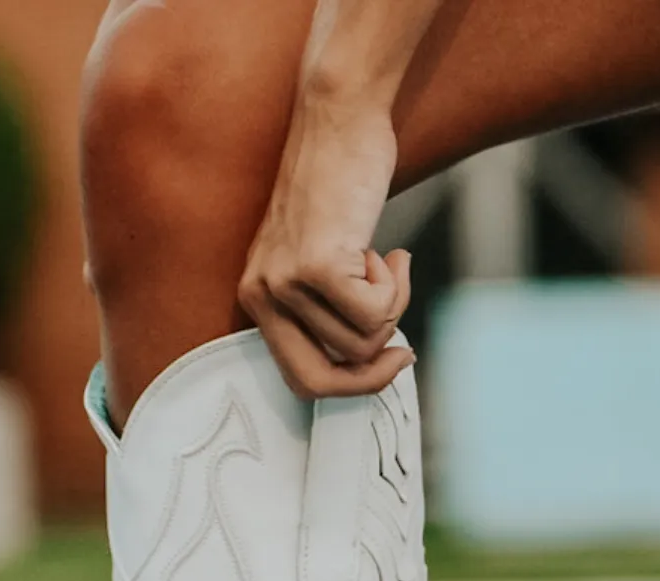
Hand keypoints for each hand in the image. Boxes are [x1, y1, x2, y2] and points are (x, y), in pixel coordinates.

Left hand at [240, 91, 412, 400]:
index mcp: (256, 298)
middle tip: (403, 350)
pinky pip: (375, 313)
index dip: (351, 383)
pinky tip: (384, 250)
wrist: (340, 118)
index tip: (390, 359)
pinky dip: (394, 287)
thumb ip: (326, 309)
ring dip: (390, 306)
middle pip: (320, 381)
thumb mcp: (318, 257)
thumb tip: (369, 362)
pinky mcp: (316, 266)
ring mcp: (286, 282)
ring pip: (360, 342)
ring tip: (383, 261)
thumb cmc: (340, 182)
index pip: (300, 378)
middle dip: (371, 374)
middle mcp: (262, 295)